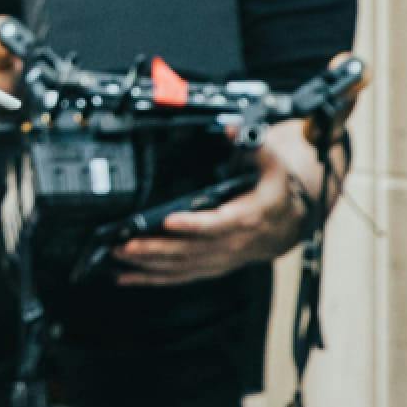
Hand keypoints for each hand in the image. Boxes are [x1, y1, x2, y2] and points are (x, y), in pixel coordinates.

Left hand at [111, 118, 330, 287]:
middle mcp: (231, 244)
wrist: (288, 224)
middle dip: (156, 249)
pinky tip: (127, 276)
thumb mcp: (270, 161)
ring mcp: (219, 259)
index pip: (218, 224)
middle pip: (191, 250)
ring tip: (118, 258)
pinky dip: (152, 278)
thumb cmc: (274, 191)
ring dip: (148, 265)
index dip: (193, 225)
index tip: (168, 221)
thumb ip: (251, 144)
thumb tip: (231, 128)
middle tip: (126, 244)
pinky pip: (179, 277)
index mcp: (247, 217)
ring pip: (181, 267)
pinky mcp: (209, 267)